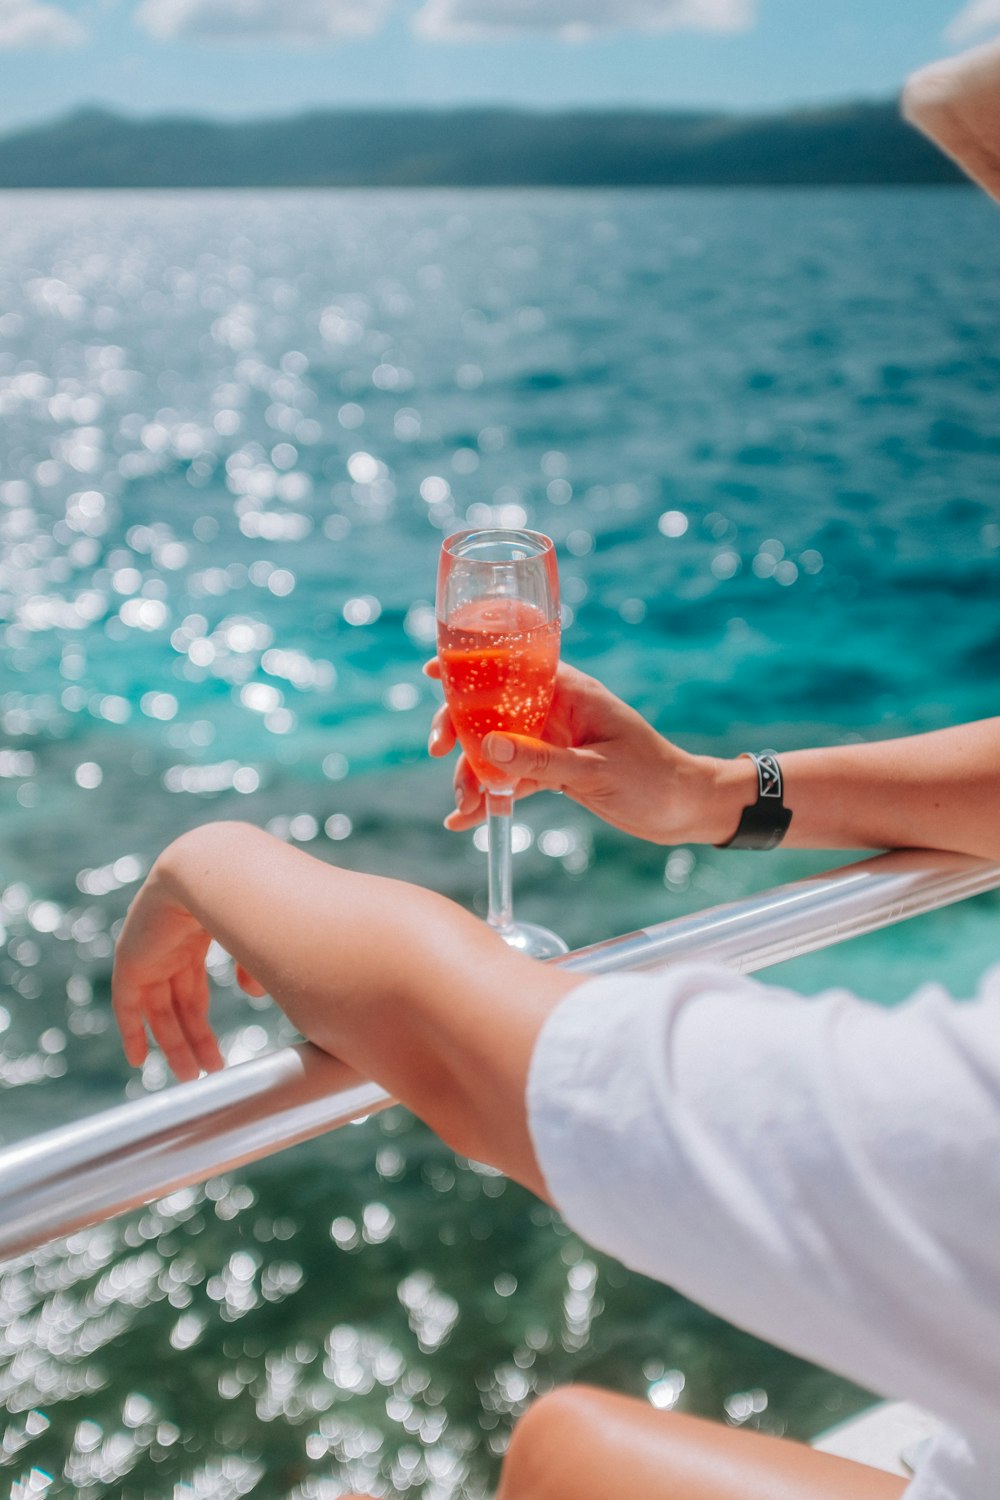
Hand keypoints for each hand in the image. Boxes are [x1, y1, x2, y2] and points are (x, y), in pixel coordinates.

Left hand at [112, 859, 264, 1081]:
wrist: (211, 872)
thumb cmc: (243, 898)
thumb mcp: (256, 940)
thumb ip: (255, 966)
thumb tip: (256, 994)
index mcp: (196, 935)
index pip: (193, 986)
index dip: (199, 1019)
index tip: (214, 1049)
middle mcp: (168, 945)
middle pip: (178, 1002)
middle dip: (193, 1038)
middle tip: (205, 1071)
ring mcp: (148, 951)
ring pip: (158, 1009)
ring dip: (173, 1043)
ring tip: (188, 1077)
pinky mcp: (130, 960)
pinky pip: (126, 1004)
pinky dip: (132, 1031)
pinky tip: (138, 1060)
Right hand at [426, 660, 741, 844]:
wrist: (685, 810)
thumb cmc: (653, 778)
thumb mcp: (596, 770)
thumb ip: (542, 761)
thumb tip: (489, 748)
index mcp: (570, 692)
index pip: (511, 668)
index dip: (468, 667)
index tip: (433, 672)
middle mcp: (555, 711)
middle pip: (492, 710)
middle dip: (459, 731)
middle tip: (438, 752)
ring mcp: (552, 741)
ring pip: (496, 750)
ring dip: (472, 776)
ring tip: (462, 810)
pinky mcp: (553, 771)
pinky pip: (512, 779)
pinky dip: (490, 797)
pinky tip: (467, 820)